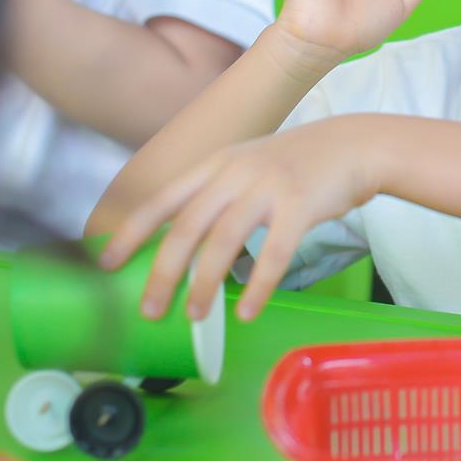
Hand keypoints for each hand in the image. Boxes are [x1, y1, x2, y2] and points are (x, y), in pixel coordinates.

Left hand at [97, 116, 382, 320]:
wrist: (355, 144)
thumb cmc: (299, 163)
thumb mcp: (248, 165)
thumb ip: (218, 193)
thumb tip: (185, 242)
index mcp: (217, 164)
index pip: (162, 199)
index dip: (131, 232)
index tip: (106, 264)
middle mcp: (235, 172)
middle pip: (186, 226)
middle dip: (162, 272)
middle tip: (148, 310)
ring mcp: (268, 187)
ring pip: (224, 240)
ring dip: (204, 283)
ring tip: (193, 315)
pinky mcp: (300, 205)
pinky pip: (274, 252)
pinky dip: (258, 285)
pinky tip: (247, 311)